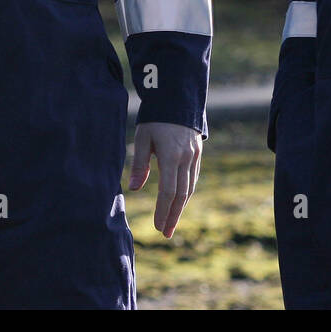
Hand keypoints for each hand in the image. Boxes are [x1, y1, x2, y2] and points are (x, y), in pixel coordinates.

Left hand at [128, 121, 202, 237]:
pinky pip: (193, 178)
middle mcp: (186, 158)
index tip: (157, 226)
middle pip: (181, 194)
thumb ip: (139, 163)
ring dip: (180, 207)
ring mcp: (194, 156)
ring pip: (189, 187)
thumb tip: (134, 188)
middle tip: (165, 233)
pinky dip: (186, 193)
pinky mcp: (197, 153)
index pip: (168, 191)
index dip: (162, 210)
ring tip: (171, 222)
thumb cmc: (155, 117)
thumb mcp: (143, 137)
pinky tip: (180, 201)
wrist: (177, 98)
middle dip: (172, 215)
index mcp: (171, 155)